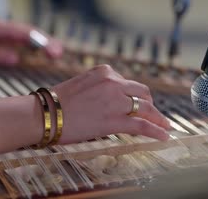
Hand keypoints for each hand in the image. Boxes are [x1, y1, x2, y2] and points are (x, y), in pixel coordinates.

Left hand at [0, 20, 62, 64]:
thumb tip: (16, 59)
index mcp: (0, 28)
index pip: (27, 34)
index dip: (42, 42)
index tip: (54, 52)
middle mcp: (4, 27)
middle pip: (31, 33)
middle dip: (47, 42)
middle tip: (60, 53)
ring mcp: (3, 31)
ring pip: (27, 35)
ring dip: (41, 42)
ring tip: (56, 52)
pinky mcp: (0, 37)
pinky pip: (20, 39)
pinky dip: (32, 44)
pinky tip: (37, 51)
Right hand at [52, 65, 169, 143]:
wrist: (43, 114)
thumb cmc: (55, 103)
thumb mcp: (80, 85)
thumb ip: (98, 89)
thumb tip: (108, 102)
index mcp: (104, 72)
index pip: (128, 83)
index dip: (136, 95)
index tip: (140, 103)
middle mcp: (113, 82)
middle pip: (142, 93)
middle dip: (149, 105)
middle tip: (153, 115)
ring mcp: (116, 101)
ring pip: (146, 108)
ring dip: (158, 118)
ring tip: (164, 126)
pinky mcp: (115, 120)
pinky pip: (142, 125)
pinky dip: (156, 130)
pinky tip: (163, 135)